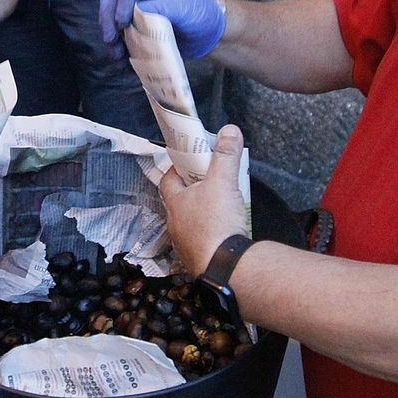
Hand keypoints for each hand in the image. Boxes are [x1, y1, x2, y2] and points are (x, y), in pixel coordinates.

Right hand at [98, 0, 224, 59]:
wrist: (208, 34)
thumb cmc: (199, 13)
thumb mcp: (182, 7)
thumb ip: (160, 8)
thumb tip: (136, 12)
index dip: (121, 5)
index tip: (121, 23)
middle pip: (111, 3)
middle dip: (108, 22)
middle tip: (111, 40)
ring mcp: (135, 14)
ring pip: (112, 23)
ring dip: (112, 40)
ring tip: (118, 57)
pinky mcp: (137, 32)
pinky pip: (122, 39)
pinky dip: (121, 50)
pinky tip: (125, 63)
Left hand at [158, 124, 249, 276]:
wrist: (226, 267)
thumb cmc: (217, 222)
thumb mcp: (223, 182)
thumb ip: (226, 155)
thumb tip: (230, 130)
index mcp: (175, 203)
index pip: (168, 179)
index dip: (176, 168)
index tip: (189, 161)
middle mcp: (175, 225)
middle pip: (179, 201)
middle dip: (192, 190)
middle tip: (209, 181)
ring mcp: (185, 245)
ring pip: (189, 223)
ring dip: (201, 214)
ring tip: (219, 206)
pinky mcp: (199, 260)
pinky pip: (201, 242)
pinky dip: (210, 234)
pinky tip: (224, 232)